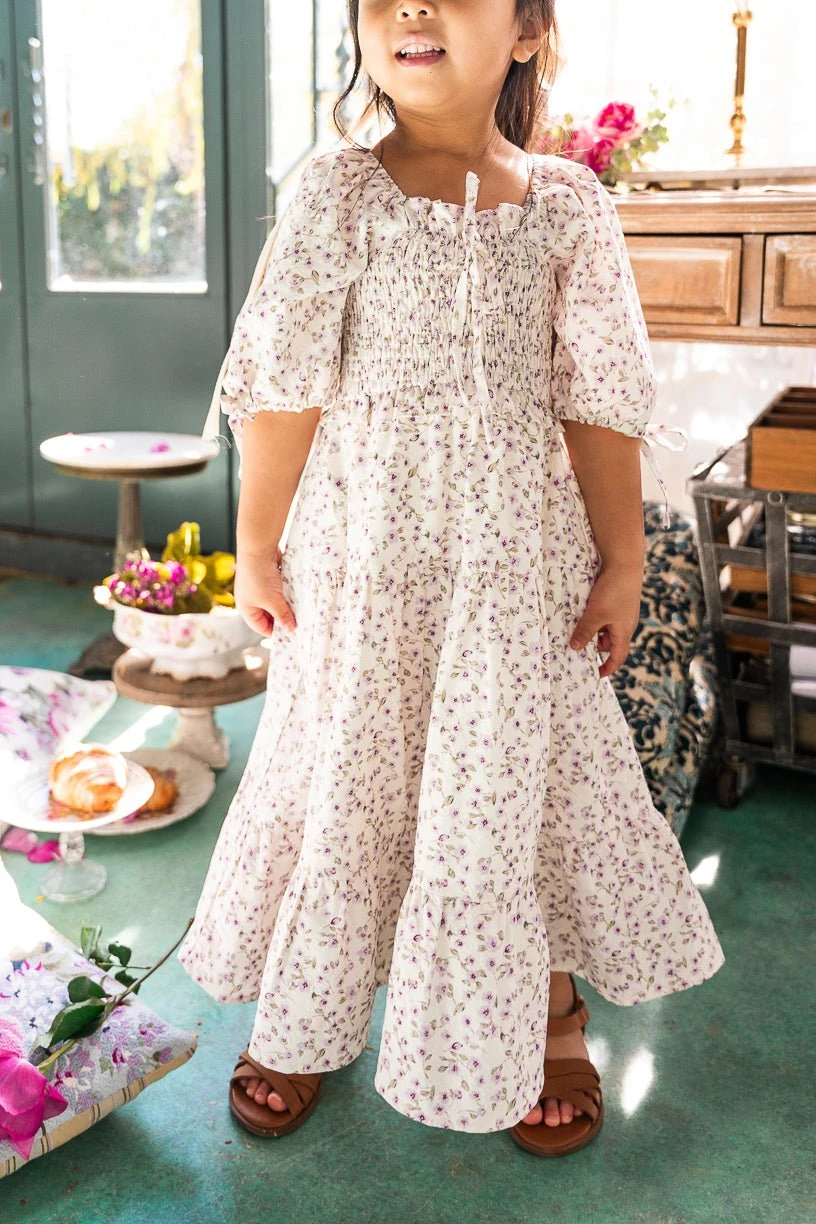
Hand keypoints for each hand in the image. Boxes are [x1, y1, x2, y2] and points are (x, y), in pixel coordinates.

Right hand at [234, 546, 295, 635]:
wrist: (259, 548)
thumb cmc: (259, 577)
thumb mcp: (272, 601)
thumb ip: (283, 615)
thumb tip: (291, 628)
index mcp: (247, 609)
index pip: (262, 627)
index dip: (276, 633)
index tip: (293, 636)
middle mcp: (252, 600)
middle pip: (270, 615)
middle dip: (284, 618)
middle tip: (300, 624)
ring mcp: (260, 588)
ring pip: (277, 602)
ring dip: (288, 605)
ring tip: (302, 611)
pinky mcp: (269, 578)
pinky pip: (280, 590)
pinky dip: (289, 593)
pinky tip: (300, 596)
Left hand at [568, 563, 641, 677]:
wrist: (624, 562)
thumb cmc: (613, 591)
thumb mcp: (595, 614)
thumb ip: (585, 632)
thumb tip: (575, 648)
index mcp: (624, 632)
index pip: (618, 657)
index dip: (608, 667)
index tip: (597, 674)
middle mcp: (625, 623)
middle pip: (610, 643)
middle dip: (596, 648)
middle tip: (579, 650)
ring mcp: (622, 611)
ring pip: (606, 627)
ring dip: (594, 631)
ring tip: (577, 630)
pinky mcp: (618, 599)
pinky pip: (606, 615)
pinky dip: (595, 618)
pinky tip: (583, 612)